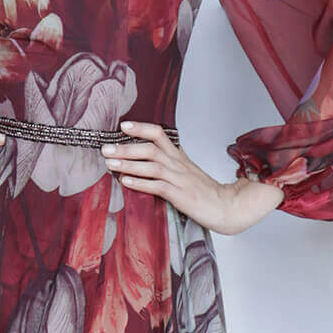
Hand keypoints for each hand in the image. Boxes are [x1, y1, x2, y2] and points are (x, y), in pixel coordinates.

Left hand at [100, 121, 283, 234]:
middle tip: (105, 148)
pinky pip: (157, 186)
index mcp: (179, 157)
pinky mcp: (180, 195)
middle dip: (126, 147)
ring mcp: (179, 179)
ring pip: (151, 165)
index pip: (159, 134)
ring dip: (128, 163)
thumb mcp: (187, 172)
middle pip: (150, 148)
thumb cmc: (205, 192)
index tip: (123, 125)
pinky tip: (125, 181)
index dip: (141, 128)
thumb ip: (169, 164)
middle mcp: (178, 164)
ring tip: (109, 162)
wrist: (227, 207)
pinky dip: (139, 183)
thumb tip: (145, 161)